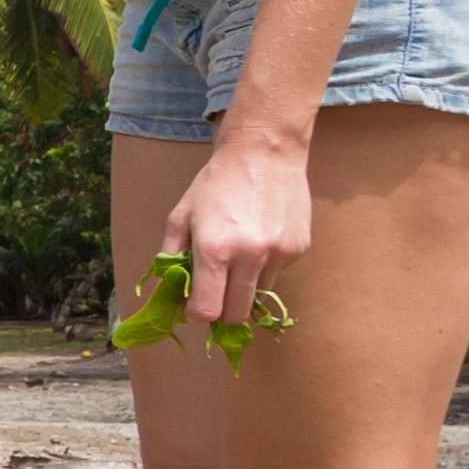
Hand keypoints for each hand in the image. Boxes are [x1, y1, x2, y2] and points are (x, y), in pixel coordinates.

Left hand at [156, 131, 311, 333]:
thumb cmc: (215, 184)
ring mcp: (279, 254)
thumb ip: (171, 257)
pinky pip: (278, 274)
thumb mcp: (180, 216)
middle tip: (216, 292)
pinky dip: (266, 267)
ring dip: (246, 286)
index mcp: (214, 249)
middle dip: (223, 310)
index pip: (207, 311)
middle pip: (237, 314)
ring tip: (239, 254)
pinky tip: (260, 239)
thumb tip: (169, 293)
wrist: (263, 153)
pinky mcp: (299, 249)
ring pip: (259, 295)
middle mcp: (250, 256)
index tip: (195, 304)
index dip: (198, 313)